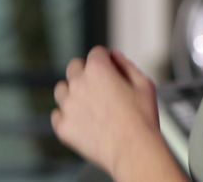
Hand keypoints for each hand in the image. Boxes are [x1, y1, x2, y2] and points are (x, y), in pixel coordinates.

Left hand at [51, 46, 159, 173]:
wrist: (133, 150)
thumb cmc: (142, 119)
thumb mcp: (144, 84)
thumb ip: (127, 64)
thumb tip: (115, 57)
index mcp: (98, 69)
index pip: (96, 52)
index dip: (106, 60)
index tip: (110, 69)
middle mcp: (78, 83)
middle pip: (74, 67)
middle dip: (86, 71)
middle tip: (99, 86)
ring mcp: (68, 105)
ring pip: (61, 89)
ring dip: (73, 92)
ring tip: (90, 105)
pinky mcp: (63, 126)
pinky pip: (57, 114)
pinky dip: (67, 116)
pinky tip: (82, 121)